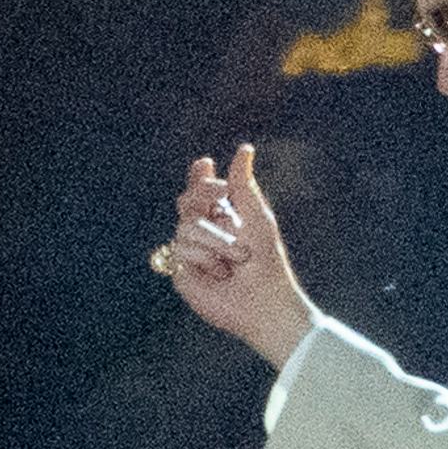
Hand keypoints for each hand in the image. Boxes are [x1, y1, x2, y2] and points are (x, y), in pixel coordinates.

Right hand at [158, 143, 315, 370]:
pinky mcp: (181, 272)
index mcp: (221, 217)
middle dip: (202, 193)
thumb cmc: (266, 261)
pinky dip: (205, 258)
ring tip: (237, 258)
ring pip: (185, 226)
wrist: (263, 301)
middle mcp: (202, 233)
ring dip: (217, 240)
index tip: (206, 163)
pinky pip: (180, 251)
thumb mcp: (256, 217)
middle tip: (223, 191)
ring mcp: (190, 252)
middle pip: (185, 201)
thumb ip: (243, 185)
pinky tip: (220, 272)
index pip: (200, 190)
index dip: (198, 176)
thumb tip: (244, 148)